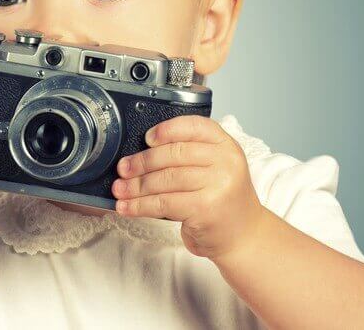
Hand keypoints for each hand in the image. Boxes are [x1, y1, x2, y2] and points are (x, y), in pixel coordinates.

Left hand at [111, 114, 267, 259]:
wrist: (243, 236)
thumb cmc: (221, 200)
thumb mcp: (215, 168)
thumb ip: (190, 155)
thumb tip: (141, 154)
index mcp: (226, 145)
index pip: (194, 127)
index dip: (167, 130)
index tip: (146, 138)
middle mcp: (225, 161)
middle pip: (174, 154)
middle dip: (142, 162)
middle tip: (123, 169)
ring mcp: (218, 185)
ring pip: (166, 179)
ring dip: (137, 186)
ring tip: (120, 190)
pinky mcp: (206, 208)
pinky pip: (164, 203)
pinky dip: (141, 205)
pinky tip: (128, 207)